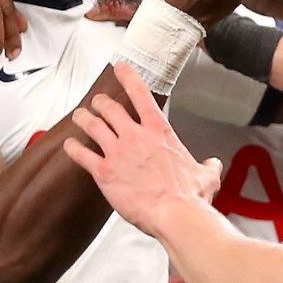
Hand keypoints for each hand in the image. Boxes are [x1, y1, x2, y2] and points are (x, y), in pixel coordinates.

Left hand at [64, 63, 224, 236]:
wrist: (175, 214)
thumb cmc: (191, 196)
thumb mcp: (207, 176)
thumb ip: (208, 166)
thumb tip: (213, 164)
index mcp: (159, 131)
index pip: (141, 94)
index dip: (129, 76)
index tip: (121, 67)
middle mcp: (135, 136)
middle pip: (110, 108)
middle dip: (101, 102)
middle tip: (98, 102)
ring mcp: (118, 152)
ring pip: (92, 125)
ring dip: (84, 118)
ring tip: (79, 115)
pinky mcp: (104, 172)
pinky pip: (82, 155)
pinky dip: (73, 148)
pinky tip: (69, 146)